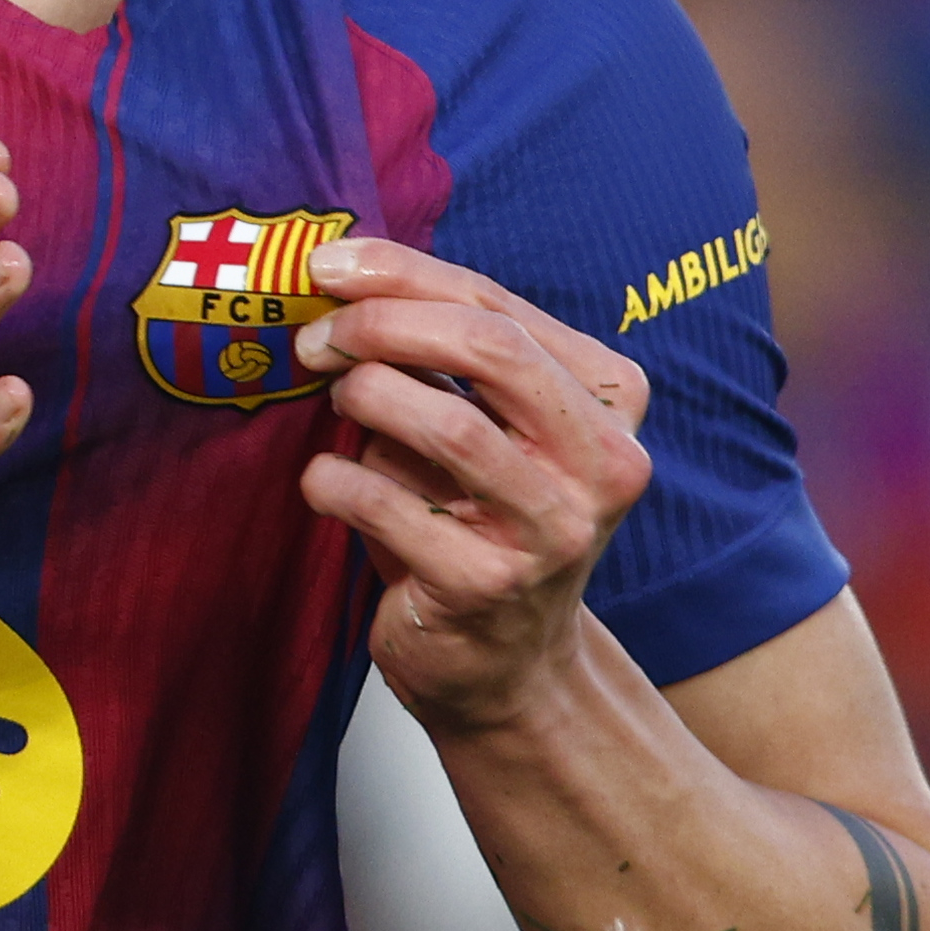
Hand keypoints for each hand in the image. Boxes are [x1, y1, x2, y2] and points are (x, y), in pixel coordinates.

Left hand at [291, 236, 651, 730]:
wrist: (504, 665)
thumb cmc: (481, 519)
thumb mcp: (489, 425)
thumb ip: (443, 352)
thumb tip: (344, 275)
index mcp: (612, 399)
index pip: (498, 305)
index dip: (402, 274)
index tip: (328, 265)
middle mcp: (603, 462)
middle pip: (488, 348)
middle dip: (382, 325)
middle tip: (317, 338)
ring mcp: (553, 529)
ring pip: (447, 423)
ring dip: (365, 399)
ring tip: (337, 408)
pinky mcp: (488, 586)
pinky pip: (386, 503)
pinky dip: (336, 480)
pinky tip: (326, 485)